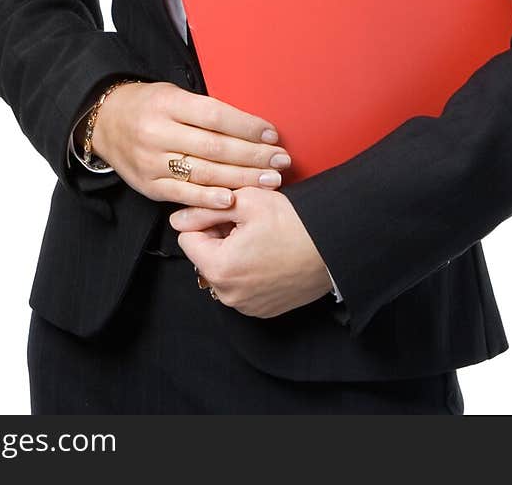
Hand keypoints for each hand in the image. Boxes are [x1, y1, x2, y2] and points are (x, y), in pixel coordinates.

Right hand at [91, 82, 292, 208]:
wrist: (105, 122)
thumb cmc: (148, 104)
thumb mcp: (173, 94)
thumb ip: (205, 110)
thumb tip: (251, 127)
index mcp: (167, 103)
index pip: (215, 116)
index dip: (246, 126)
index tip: (272, 134)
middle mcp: (158, 132)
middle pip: (214, 147)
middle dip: (253, 156)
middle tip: (281, 161)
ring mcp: (151, 162)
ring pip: (203, 173)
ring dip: (241, 179)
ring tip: (269, 181)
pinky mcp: (149, 185)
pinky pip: (183, 194)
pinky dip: (209, 198)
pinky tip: (233, 199)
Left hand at [170, 186, 333, 317]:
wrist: (333, 247)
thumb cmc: (293, 223)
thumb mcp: (246, 202)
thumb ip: (205, 209)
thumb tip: (178, 218)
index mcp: (219, 268)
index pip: (187, 238)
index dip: (205, 219)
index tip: (227, 213)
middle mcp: (228, 294)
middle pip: (205, 257)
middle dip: (218, 237)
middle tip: (247, 223)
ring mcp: (246, 306)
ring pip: (223, 272)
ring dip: (232, 254)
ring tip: (260, 239)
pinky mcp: (262, 310)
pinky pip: (241, 287)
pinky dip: (248, 271)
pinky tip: (268, 255)